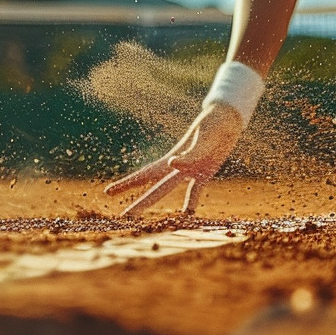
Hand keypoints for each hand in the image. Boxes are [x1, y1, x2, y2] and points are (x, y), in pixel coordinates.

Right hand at [105, 103, 244, 215]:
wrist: (227, 117)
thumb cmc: (214, 124)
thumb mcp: (204, 139)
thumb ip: (190, 156)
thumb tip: (171, 164)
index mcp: (172, 159)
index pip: (145, 175)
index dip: (127, 184)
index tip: (108, 192)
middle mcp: (177, 166)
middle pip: (154, 189)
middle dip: (138, 203)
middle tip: (122, 217)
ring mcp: (190, 170)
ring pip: (167, 189)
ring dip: (155, 201)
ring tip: (143, 214)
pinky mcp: (205, 172)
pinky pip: (195, 190)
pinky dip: (191, 201)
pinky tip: (187, 214)